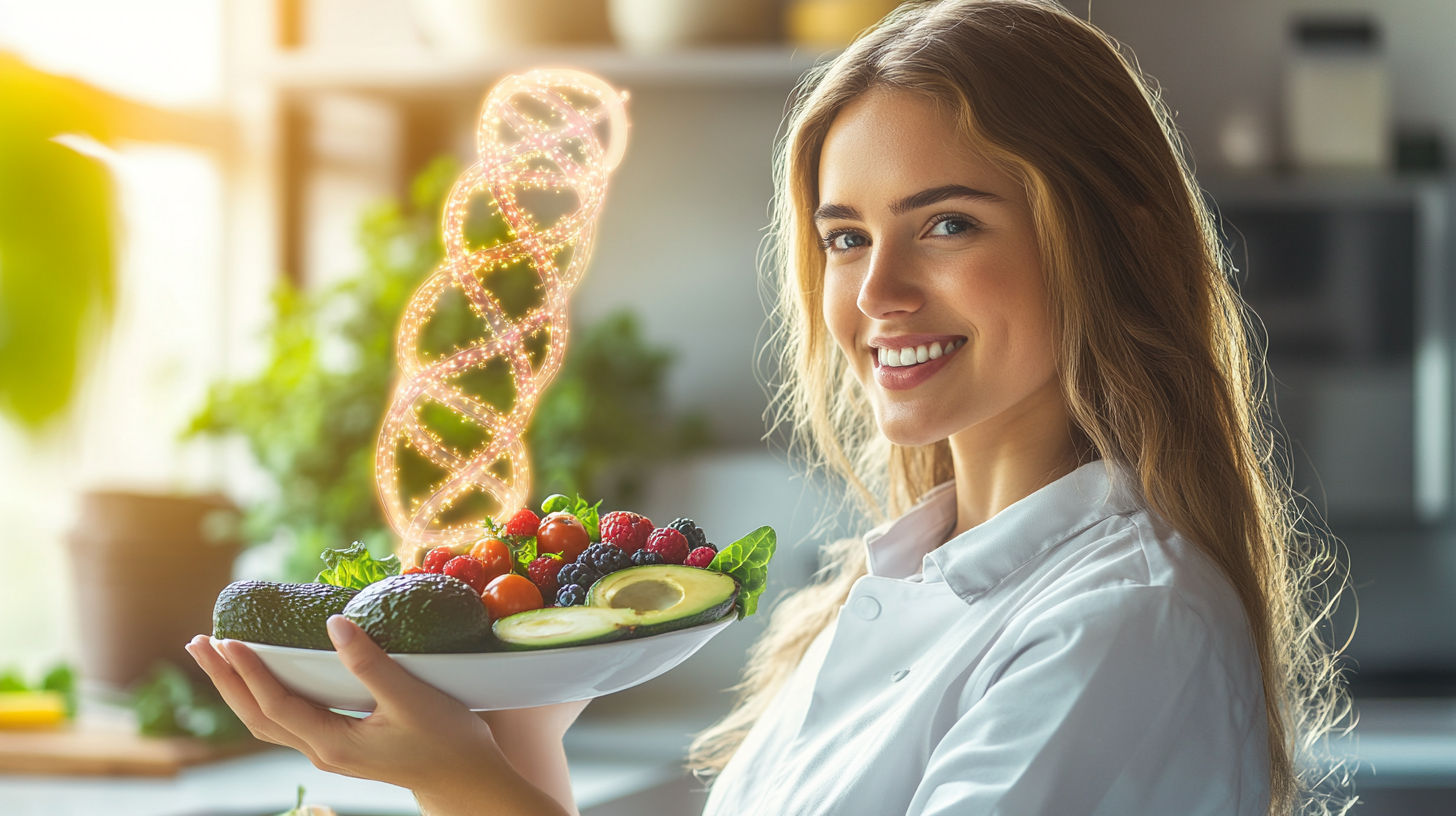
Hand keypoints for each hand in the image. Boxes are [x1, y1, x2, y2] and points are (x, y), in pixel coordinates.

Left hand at [186, 617, 572, 815]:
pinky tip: (266, 676)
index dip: (248, 671)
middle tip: (197, 642)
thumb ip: (371, 665)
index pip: (275, 704)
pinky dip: (265, 694)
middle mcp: (321, 751)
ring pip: (268, 720)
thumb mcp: (411, 700)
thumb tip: (334, 625)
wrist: (464, 780)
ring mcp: (328, 751)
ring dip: (238, 687)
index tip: (226, 640)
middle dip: (224, 679)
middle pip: (257, 716)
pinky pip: (288, 719)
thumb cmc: (445, 740)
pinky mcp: (339, 745)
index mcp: (333, 743)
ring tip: (219, 655)